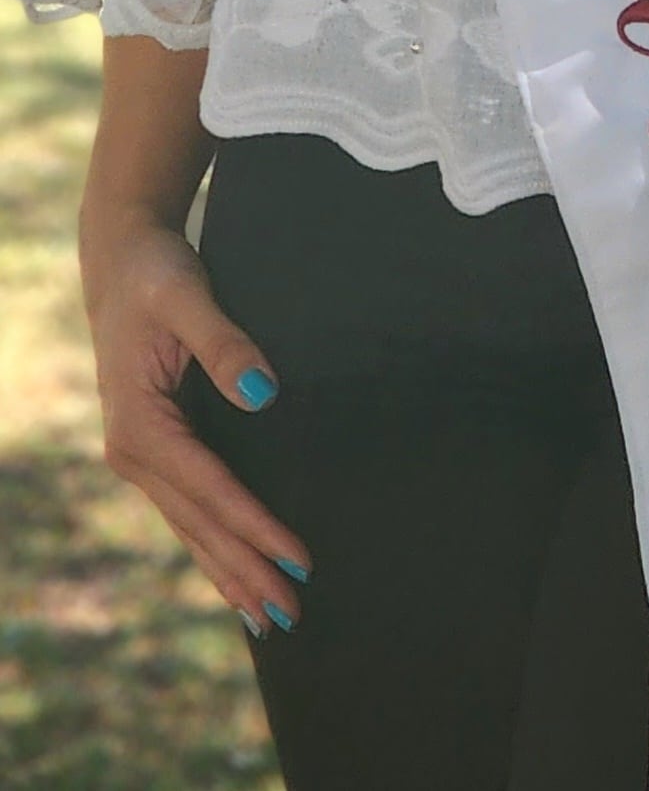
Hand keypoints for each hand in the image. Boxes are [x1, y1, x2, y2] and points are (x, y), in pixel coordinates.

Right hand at [80, 207, 310, 638]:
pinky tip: (236, 575)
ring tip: (269, 618)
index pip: (211, 490)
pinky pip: (188, 510)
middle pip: (200, 524)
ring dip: (230, 572)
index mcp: (139, 425)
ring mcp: (139, 456)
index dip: (256, 527)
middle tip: (291, 614)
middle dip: (246, 571)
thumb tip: (265, 393)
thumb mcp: (187, 296)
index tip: (298, 558)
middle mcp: (132, 452)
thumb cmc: (156, 273)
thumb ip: (225, 343)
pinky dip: (214, 546)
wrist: (123, 258)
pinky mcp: (153, 450)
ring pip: (191, 528)